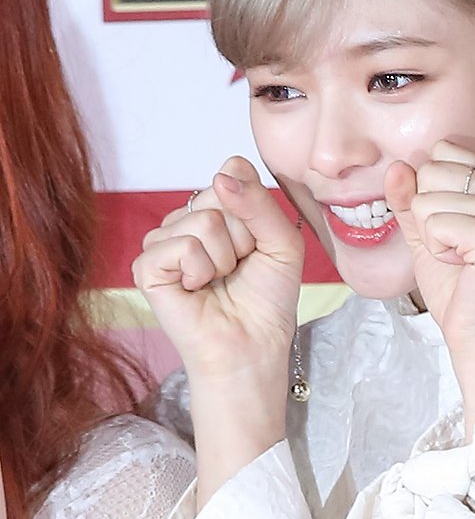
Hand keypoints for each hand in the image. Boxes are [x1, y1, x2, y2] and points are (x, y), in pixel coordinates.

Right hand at [134, 156, 304, 501]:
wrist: (252, 348)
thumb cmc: (267, 302)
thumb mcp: (282, 243)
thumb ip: (260, 202)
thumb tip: (223, 174)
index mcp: (218, 210)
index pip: (234, 171)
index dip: (256, 210)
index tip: (259, 246)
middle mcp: (187, 220)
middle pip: (219, 193)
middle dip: (243, 236)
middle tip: (239, 269)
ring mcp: (165, 242)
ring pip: (202, 220)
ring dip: (224, 258)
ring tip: (219, 282)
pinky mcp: (147, 267)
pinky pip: (178, 245)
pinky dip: (199, 270)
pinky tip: (197, 290)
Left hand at [385, 142, 474, 428]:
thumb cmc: (460, 287)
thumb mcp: (428, 232)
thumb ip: (411, 197)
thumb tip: (396, 165)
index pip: (442, 152)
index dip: (434, 196)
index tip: (458, 230)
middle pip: (432, 171)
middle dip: (430, 216)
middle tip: (458, 249)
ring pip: (427, 198)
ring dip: (433, 236)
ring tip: (461, 259)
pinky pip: (433, 223)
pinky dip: (436, 250)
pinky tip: (463, 266)